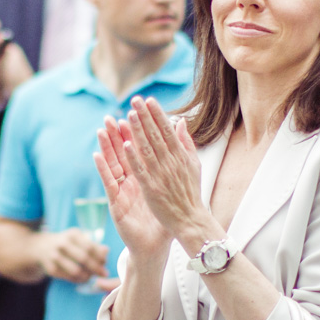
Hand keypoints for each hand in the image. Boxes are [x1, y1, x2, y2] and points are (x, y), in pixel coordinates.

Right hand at [34, 228, 107, 282]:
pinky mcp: (50, 269)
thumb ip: (93, 245)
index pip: (90, 247)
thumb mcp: (78, 239)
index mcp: (72, 234)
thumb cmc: (66, 243)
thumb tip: (106, 251)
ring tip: (92, 277)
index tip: (105, 262)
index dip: (100, 256)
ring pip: (76, 270)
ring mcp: (55, 257)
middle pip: (83, 258)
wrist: (39, 247)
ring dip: (88, 276)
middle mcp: (62, 244)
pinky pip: (69, 278)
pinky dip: (78, 280)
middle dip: (96, 268)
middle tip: (104, 274)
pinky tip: (82, 278)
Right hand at [96, 116, 173, 262]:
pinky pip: (109, 184)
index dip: (135, 133)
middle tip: (111, 116)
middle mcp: (130, 182)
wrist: (155, 246)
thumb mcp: (169, 190)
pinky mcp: (116, 203)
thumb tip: (179, 153)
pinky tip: (97, 155)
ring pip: (112, 165)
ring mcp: (121, 192)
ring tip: (101, 129)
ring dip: (106, 147)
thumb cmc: (162, 219)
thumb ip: (172, 167)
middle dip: (117, 135)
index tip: (134, 113)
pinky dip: (103, 169)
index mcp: (143, 177)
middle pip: (122, 154)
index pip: (138, 150)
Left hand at [120, 97, 214, 250]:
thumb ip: (186, 143)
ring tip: (128, 115)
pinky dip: (134, 157)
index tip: (149, 100)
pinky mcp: (151, 188)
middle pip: (156, 135)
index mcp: (180, 156)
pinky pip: (141, 170)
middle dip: (145, 116)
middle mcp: (171, 163)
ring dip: (137, 131)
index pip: (167, 130)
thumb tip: (181, 122)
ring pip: (147, 149)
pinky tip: (126, 144)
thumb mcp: (194, 165)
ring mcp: (160, 175)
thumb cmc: (190, 193)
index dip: (157, 114)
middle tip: (135, 100)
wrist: (190, 220)